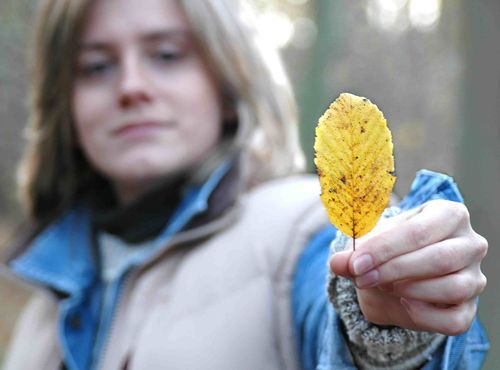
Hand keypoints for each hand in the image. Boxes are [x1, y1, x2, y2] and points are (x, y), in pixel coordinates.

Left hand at [330, 199, 487, 335]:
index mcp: (448, 214)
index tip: (355, 264)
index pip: (419, 231)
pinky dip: (425, 316)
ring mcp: (474, 277)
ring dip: (409, 291)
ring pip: (452, 288)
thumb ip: (354, 253)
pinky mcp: (469, 308)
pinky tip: (404, 304)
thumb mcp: (369, 244)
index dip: (384, 250)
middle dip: (393, 270)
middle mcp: (470, 243)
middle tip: (361, 278)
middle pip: (439, 259)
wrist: (393, 277)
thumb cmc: (387, 250)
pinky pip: (453, 319)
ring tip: (382, 285)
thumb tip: (338, 263)